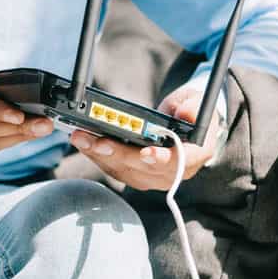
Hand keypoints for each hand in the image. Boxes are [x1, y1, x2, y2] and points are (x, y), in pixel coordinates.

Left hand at [68, 85, 220, 190]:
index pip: (179, 162)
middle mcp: (173, 172)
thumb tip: (185, 113)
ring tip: (81, 138)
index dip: (162, 159)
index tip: (146, 153)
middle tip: (97, 141)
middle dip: (118, 154)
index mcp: (194, 155)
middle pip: (143, 168)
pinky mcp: (135, 174)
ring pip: (124, 170)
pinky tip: (83, 141)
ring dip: (99, 155)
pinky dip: (97, 155)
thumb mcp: (196, 101)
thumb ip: (192, 107)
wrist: (184, 124)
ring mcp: (152, 177)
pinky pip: (114, 168)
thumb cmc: (189, 112)